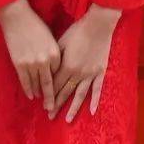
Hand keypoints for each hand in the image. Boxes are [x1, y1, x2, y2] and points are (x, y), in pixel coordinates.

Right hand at [0, 0, 61, 107]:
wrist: (18, 18)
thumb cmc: (36, 25)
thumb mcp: (51, 39)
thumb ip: (54, 53)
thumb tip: (55, 66)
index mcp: (56, 53)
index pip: (59, 73)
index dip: (60, 84)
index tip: (63, 93)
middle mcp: (45, 61)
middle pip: (50, 84)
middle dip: (52, 98)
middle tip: (53, 109)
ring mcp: (32, 64)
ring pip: (37, 84)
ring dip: (40, 95)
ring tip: (43, 104)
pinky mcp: (19, 64)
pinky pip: (25, 81)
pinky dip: (28, 89)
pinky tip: (31, 96)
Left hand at [49, 4, 121, 122]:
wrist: (98, 24)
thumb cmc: (77, 31)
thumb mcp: (61, 43)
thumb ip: (55, 60)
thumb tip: (48, 72)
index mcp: (66, 66)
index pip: (55, 85)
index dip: (48, 96)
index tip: (43, 105)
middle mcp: (78, 74)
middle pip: (65, 93)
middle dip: (56, 105)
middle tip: (50, 116)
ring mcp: (90, 74)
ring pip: (80, 95)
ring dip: (73, 108)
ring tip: (67, 119)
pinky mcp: (100, 72)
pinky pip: (97, 89)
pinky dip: (95, 101)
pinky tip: (92, 112)